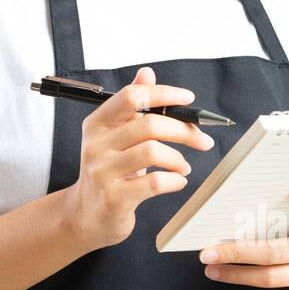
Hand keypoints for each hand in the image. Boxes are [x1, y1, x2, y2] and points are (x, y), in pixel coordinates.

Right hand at [63, 66, 215, 250]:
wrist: (86, 215)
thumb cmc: (108, 172)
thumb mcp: (114, 136)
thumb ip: (130, 106)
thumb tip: (146, 74)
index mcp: (97, 124)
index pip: (131, 97)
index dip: (163, 94)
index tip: (188, 99)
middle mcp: (96, 145)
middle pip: (148, 124)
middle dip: (184, 130)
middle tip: (202, 140)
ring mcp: (103, 172)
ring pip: (153, 152)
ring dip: (178, 159)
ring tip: (183, 166)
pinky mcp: (114, 197)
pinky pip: (154, 183)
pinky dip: (174, 180)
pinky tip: (177, 181)